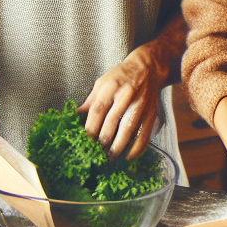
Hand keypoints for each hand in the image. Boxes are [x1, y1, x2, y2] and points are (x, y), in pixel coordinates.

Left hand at [79, 42, 169, 158]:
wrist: (149, 68)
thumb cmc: (121, 76)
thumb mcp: (102, 83)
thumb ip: (90, 102)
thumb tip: (74, 119)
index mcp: (111, 87)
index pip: (98, 110)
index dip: (90, 128)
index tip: (83, 142)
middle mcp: (127, 96)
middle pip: (112, 122)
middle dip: (102, 141)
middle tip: (94, 154)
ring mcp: (141, 105)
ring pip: (128, 129)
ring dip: (118, 147)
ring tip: (109, 158)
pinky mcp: (151, 113)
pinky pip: (145, 133)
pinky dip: (137, 147)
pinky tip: (129, 155)